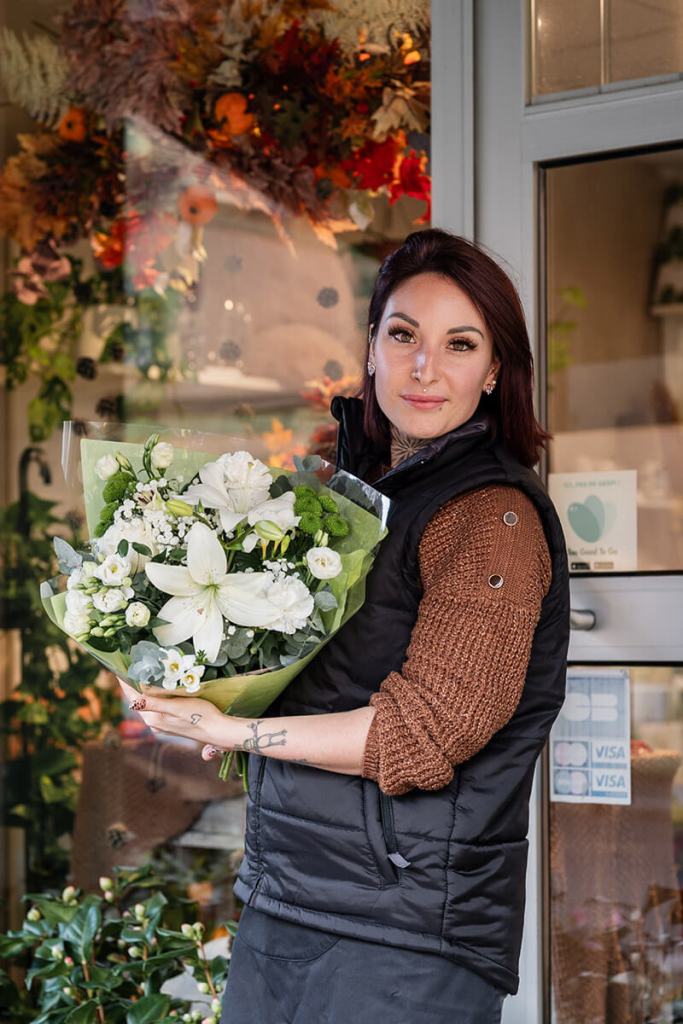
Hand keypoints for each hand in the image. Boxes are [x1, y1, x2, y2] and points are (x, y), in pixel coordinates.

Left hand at [117, 678, 231, 755]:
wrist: (217, 730)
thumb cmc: (200, 716)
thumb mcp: (177, 706)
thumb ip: (155, 704)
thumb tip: (133, 701)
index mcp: (153, 718)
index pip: (133, 698)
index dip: (125, 683)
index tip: (118, 668)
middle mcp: (154, 723)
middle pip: (138, 701)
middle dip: (132, 685)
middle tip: (128, 667)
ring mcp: (162, 725)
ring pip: (146, 704)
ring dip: (142, 691)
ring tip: (139, 674)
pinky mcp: (170, 724)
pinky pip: (155, 707)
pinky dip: (152, 697)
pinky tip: (156, 689)